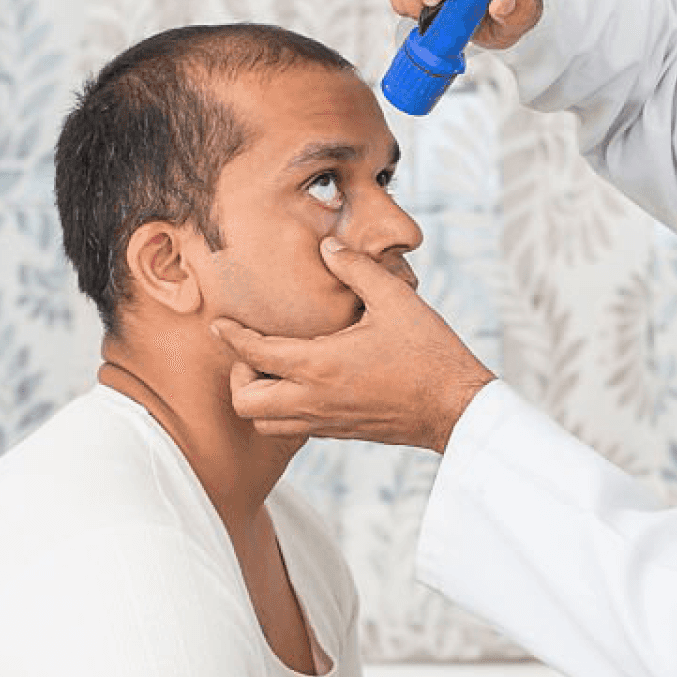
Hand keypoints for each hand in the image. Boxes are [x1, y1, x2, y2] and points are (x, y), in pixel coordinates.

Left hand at [212, 238, 495, 452]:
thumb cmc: (429, 353)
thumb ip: (356, 268)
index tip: (221, 323)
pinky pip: (292, 428)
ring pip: (264, 423)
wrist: (455, 407)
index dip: (230, 336)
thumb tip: (329, 245)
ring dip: (259, 397)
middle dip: (239, 376)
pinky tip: (305, 381)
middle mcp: (315, 399)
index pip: (254, 354)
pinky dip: (283, 409)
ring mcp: (326, 421)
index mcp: (320, 365)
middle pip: (245, 403)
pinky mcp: (340, 432)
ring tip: (276, 369)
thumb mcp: (395, 298)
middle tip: (256, 351)